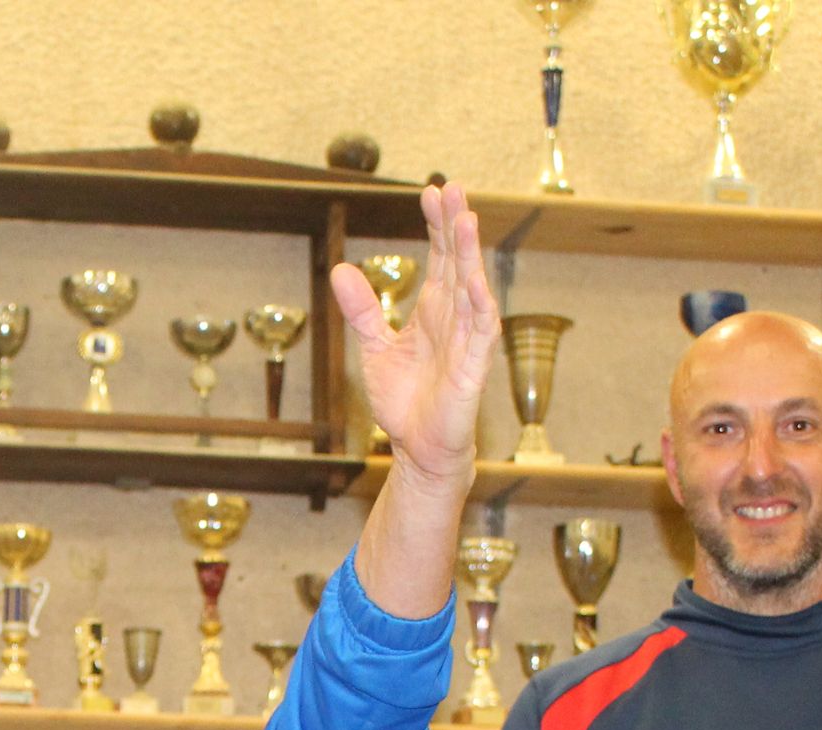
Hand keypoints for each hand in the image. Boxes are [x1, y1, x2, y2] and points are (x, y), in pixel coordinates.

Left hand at [331, 181, 497, 486]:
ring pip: (472, 288)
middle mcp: (453, 318)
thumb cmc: (404, 401)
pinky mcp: (473, 367)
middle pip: (457, 262)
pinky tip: (474, 281)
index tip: (433, 191)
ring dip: (470, 255)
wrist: (417, 448)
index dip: (436, 226)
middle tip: (452, 189)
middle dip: (455, 227)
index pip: (439, 257)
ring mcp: (466, 340)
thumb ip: (362, 310)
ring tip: (466, 220)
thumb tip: (341, 269)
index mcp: (433, 310)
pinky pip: (480, 331)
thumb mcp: (374, 348)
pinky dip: (479, 306)